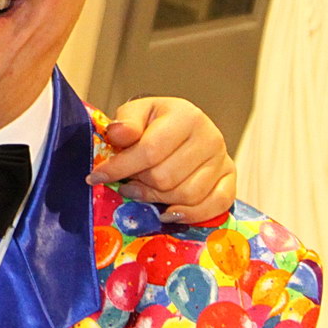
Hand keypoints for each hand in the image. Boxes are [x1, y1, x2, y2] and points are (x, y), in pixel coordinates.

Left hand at [88, 96, 235, 223]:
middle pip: (166, 178)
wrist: (182, 126)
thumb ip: (125, 123)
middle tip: (128, 182)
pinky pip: (214, 207)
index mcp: (186, 116)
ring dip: (158, 199)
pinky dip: (189, 214)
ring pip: (186, 196)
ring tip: (144, 190)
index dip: (120, 168)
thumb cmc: (156, 121)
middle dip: (140, 184)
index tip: (97, 177)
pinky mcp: (230, 180)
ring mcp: (223, 160)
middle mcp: (210, 137)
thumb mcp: (137, 113)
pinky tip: (168, 211)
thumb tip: (117, 134)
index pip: (150, 150)